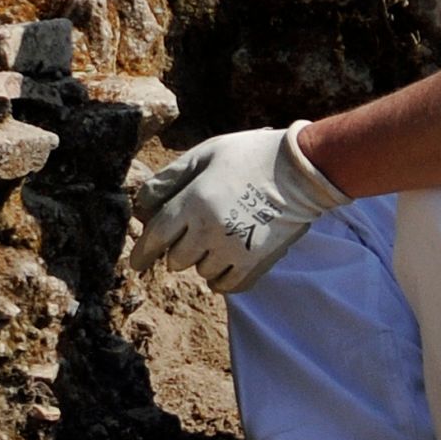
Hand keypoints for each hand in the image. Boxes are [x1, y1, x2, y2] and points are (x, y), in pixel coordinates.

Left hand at [129, 121, 351, 292]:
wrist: (302, 171)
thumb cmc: (250, 156)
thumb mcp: (205, 154)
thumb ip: (169, 178)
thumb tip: (141, 206)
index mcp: (193, 202)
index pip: (155, 238)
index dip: (142, 254)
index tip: (137, 263)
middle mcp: (208, 231)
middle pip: (176, 259)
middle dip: (178, 249)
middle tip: (193, 234)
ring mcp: (233, 250)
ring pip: (201, 272)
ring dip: (203, 261)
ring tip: (219, 240)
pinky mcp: (255, 263)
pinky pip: (226, 285)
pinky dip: (222, 277)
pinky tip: (227, 261)